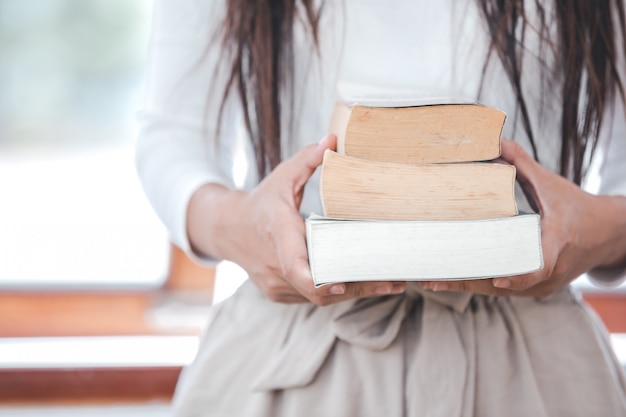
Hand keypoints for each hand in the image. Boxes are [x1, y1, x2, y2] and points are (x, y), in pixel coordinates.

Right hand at [188, 134, 405, 304]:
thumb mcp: (281, 176)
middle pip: (317, 290)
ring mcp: (275, 284)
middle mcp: (274, 266)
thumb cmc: (261, 202)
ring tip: (389, 284)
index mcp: (277, 235)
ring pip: (317, 299)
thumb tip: (333, 138)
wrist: (228, 229)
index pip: (293, 266)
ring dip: (352, 293)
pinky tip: (363, 285)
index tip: (341, 283)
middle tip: (392, 282)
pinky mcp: (279, 294)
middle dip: (357, 289)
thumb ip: (307, 159)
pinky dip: (337, 294)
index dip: (317, 280)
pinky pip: (311, 299)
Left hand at [420, 138, 625, 296]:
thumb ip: (520, 163)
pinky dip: (478, 283)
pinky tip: (450, 279)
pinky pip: (503, 290)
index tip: (497, 280)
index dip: (518, 277)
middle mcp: (550, 273)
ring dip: (466, 286)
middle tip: (433, 279)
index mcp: (556, 245)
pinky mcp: (535, 290)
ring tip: (431, 280)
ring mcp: (542, 286)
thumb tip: (493, 140)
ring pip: (500, 291)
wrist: (605, 235)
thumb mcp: (550, 183)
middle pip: (504, 284)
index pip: (539, 268)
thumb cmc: (576, 207)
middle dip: (466, 282)